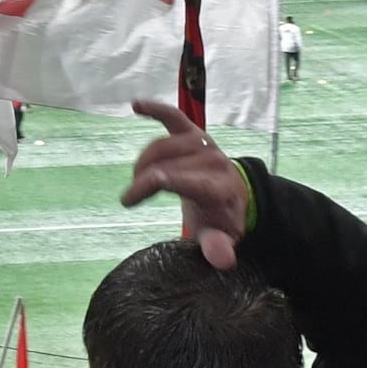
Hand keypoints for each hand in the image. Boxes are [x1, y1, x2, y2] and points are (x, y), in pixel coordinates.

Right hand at [121, 100, 248, 269]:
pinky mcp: (194, 132)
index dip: (147, 186)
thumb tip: (223, 261)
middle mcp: (212, 159)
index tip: (127, 200)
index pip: (177, 179)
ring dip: (143, 160)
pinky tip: (136, 106)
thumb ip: (218, 247)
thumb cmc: (222, 219)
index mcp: (216, 186)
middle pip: (165, 161)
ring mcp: (203, 143)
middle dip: (142, 178)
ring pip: (162, 144)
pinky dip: (154, 109)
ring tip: (138, 179)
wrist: (238, 196)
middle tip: (132, 197)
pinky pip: (173, 116)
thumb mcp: (221, 238)